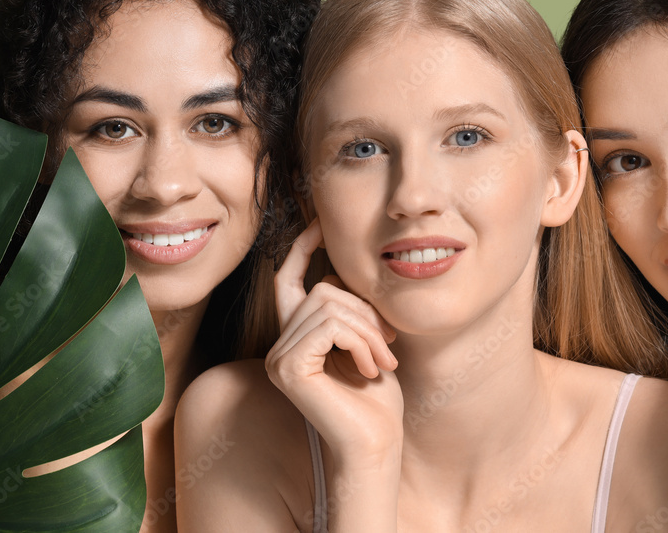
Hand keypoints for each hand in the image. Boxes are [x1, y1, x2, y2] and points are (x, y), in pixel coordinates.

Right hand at [266, 218, 403, 461]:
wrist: (376, 444)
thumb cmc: (377, 399)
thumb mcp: (367, 340)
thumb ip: (351, 309)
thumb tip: (347, 266)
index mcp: (296, 337)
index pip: (288, 279)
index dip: (302, 247)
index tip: (320, 223)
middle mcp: (279, 346)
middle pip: (322, 290)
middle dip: (365, 311)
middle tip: (389, 345)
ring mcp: (279, 358)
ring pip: (328, 306)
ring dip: (368, 330)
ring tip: (383, 361)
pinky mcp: (288, 368)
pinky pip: (329, 327)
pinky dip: (359, 342)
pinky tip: (369, 369)